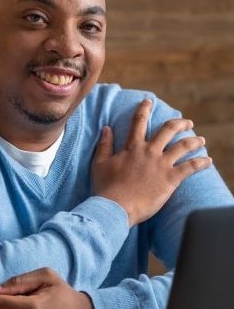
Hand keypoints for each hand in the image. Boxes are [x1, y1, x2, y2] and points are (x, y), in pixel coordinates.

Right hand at [92, 99, 211, 226]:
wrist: (116, 206)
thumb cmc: (106, 187)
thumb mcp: (100, 164)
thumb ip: (104, 145)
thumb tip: (106, 128)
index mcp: (132, 147)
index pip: (138, 122)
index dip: (144, 109)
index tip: (149, 101)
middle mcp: (150, 152)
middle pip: (168, 130)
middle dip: (180, 123)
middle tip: (187, 122)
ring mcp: (162, 164)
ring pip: (183, 146)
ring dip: (194, 141)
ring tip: (201, 140)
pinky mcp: (171, 179)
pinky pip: (191, 167)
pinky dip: (201, 163)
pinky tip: (208, 161)